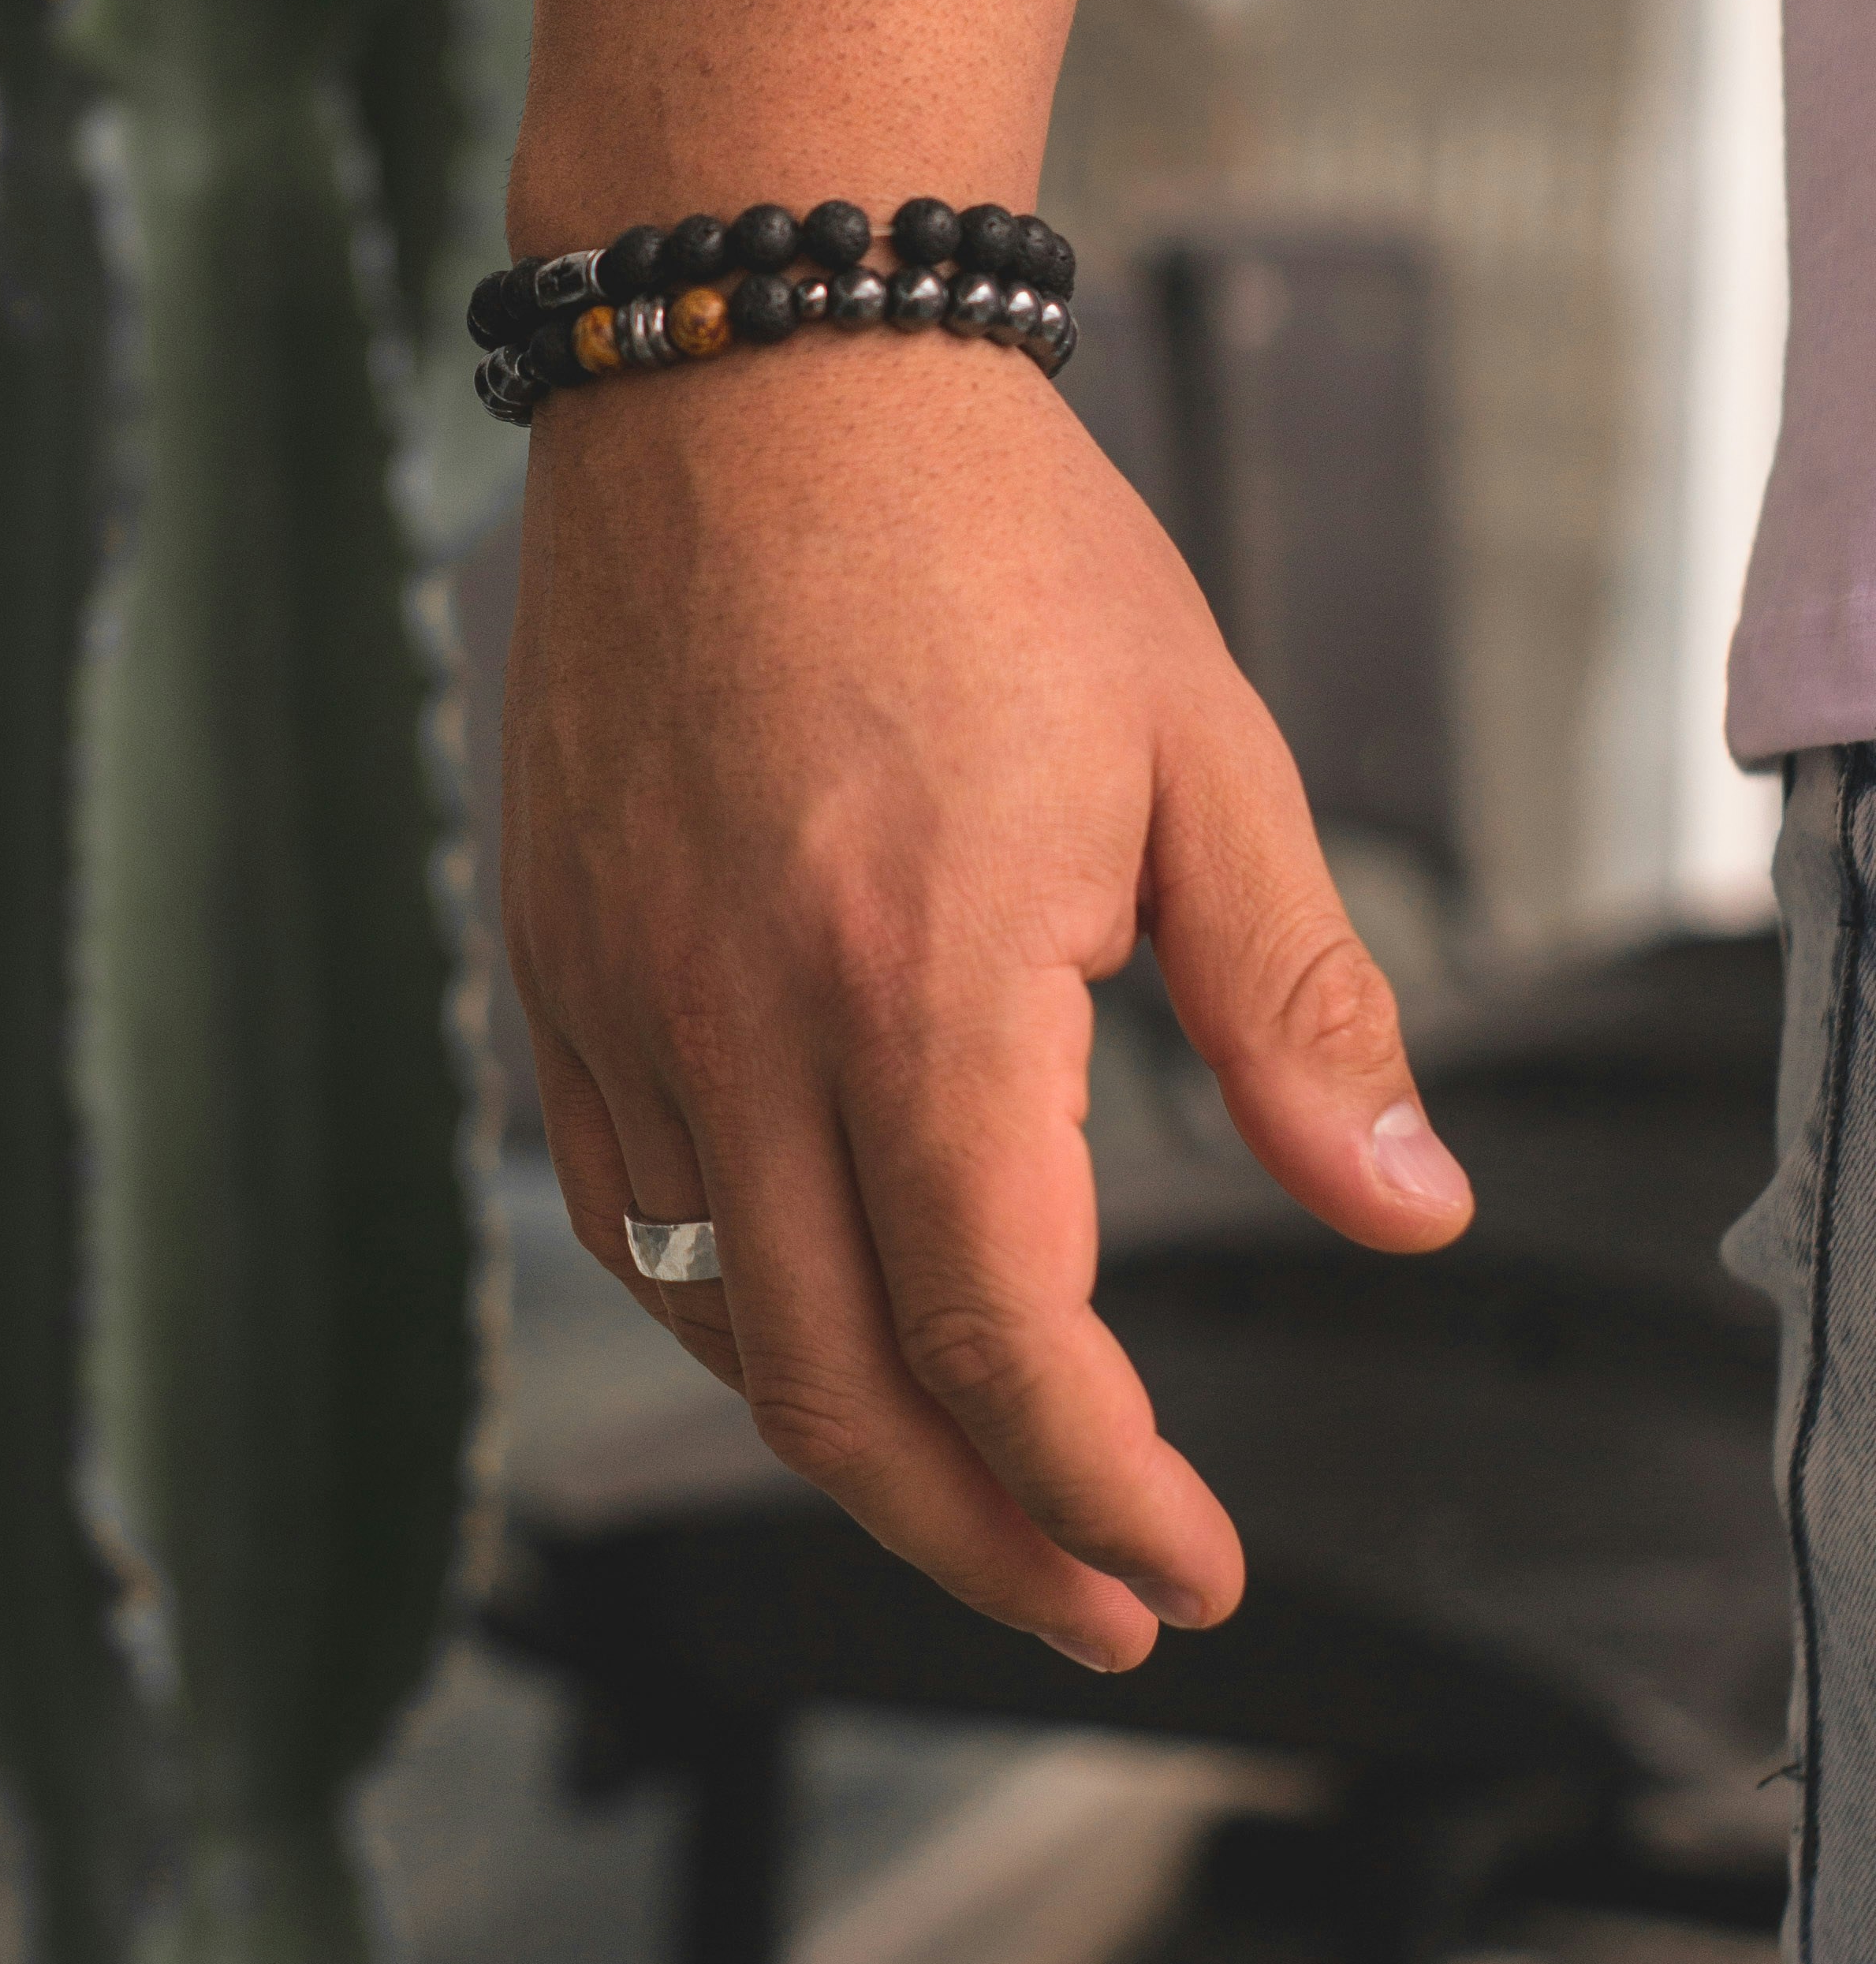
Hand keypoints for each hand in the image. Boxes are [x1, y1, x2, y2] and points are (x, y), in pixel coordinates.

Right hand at [501, 330, 1474, 1671]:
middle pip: (833, 1385)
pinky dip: (716, 1310)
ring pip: (711, 1317)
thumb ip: (1295, 1003)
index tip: (1190, 1560)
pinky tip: (808, 1320)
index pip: (996, 1332)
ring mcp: (622, 982)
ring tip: (972, 1491)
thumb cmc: (990, 538)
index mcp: (917, 966)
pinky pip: (618, 1202)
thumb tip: (1404, 1207)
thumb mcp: (1203, 749)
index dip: (1100, 1491)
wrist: (760, 368)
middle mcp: (739, 1005)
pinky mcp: (559, 946)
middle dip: (978, 1537)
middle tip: (1098, 1595)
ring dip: (848, 1447)